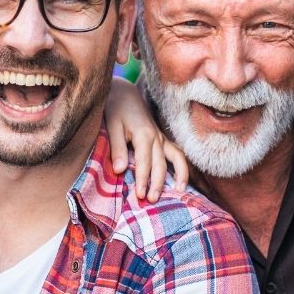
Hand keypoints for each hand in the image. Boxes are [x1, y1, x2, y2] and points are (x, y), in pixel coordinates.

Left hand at [105, 76, 189, 200]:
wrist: (124, 93)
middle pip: (160, 164)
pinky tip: (181, 180)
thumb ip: (117, 148)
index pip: (144, 162)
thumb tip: (120, 170)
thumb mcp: (112, 126)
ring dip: (178, 175)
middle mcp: (156, 136)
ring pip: (175, 158)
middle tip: (151, 200)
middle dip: (157, 183)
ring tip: (179, 192)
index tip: (140, 196)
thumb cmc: (115, 109)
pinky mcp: (162, 138)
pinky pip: (177, 153)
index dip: (143, 180)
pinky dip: (182, 166)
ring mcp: (162, 137)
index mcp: (143, 134)